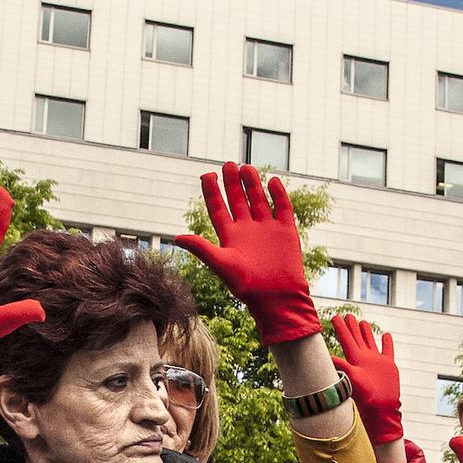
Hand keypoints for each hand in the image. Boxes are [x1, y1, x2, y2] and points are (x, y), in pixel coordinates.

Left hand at [174, 163, 321, 345]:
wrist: (276, 298)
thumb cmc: (247, 286)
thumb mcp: (221, 264)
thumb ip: (201, 248)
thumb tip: (177, 237)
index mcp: (229, 237)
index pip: (218, 208)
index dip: (212, 192)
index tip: (207, 174)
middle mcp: (247, 230)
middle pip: (237, 200)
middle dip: (232, 182)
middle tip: (227, 164)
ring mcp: (267, 229)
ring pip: (258, 200)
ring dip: (252, 184)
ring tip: (246, 167)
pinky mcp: (285, 231)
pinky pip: (282, 208)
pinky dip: (278, 194)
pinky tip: (272, 181)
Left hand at [331, 313, 404, 445]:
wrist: (380, 406)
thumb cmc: (365, 395)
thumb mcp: (351, 377)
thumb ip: (340, 365)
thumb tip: (325, 357)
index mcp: (355, 359)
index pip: (346, 339)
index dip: (341, 328)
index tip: (335, 317)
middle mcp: (364, 358)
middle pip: (356, 338)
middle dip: (352, 326)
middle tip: (347, 314)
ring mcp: (376, 361)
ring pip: (370, 341)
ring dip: (366, 332)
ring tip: (362, 322)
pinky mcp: (388, 365)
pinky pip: (388, 350)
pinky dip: (387, 342)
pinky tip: (386, 334)